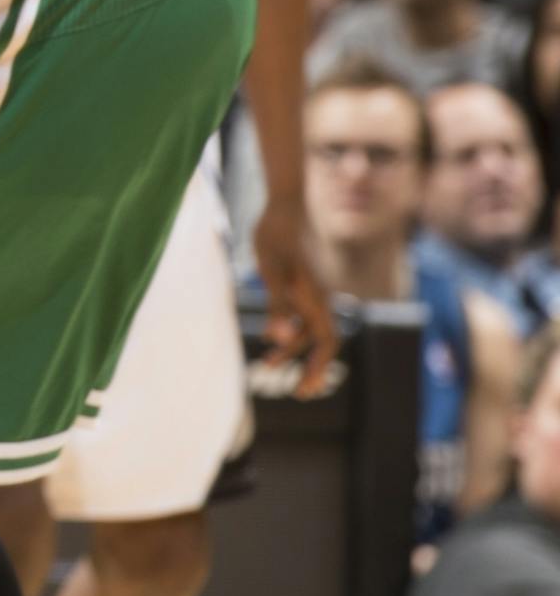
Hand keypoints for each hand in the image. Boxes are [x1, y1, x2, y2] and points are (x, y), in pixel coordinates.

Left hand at [252, 195, 336, 399]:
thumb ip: (277, 306)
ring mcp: (311, 290)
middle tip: (295, 391)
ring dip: (293, 349)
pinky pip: (301, 314)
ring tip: (267, 365)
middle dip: (310, 367)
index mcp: (316, 298)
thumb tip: (281, 341)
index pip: (327, 343)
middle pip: (322, 341)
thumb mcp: (271, 272)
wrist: (282, 204)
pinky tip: (271, 336)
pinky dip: (289, 329)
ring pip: (308, 329)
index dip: (318, 368)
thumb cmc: (275, 236)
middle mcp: (319, 297)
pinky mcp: (300, 282)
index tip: (304, 389)